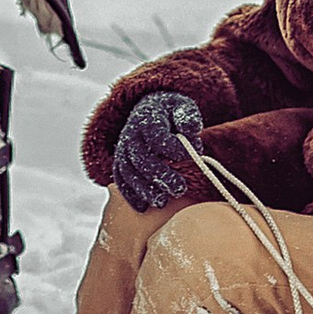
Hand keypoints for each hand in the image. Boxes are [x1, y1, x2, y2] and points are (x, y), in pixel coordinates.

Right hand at [112, 89, 207, 214]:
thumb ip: (187, 115)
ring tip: (162, 203)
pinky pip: (121, 180)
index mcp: (147, 118)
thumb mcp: (182, 106)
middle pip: (141, 157)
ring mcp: (123, 149)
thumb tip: (191, 130)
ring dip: (144, 189)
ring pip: (128, 172)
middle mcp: (131, 134)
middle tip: (180, 189)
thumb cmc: (170, 112)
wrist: (148, 109)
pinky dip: (129, 194)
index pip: (156, 135)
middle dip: (160, 175)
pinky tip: (142, 207)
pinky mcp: (121, 163)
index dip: (172, 147)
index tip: (189, 155)